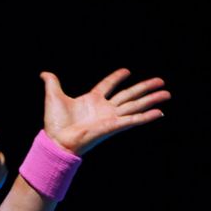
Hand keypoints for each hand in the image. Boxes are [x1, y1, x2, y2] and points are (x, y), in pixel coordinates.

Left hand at [41, 68, 170, 154]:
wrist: (56, 140)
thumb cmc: (54, 123)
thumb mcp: (54, 96)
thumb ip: (52, 83)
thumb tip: (44, 73)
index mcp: (92, 100)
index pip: (108, 86)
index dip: (116, 77)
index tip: (127, 71)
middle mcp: (104, 108)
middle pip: (129, 95)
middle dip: (145, 88)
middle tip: (161, 81)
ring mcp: (111, 117)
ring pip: (136, 105)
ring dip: (152, 99)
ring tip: (167, 93)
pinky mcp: (114, 126)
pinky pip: (133, 120)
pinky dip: (146, 117)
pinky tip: (160, 112)